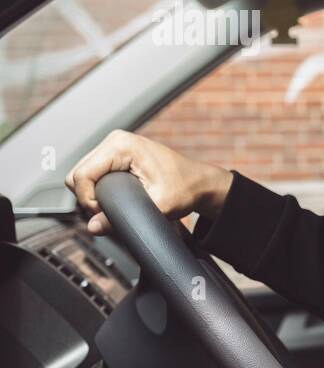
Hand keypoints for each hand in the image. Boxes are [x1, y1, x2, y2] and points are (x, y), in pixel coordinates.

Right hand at [64, 129, 232, 234]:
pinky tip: (115, 197)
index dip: (88, 200)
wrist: (200, 182)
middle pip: (78, 173)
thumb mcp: (158, 206)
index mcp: (122, 145)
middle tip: (111, 212)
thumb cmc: (186, 188)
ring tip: (116, 205)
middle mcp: (115, 140)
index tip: (106, 214)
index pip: (82, 175)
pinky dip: (98, 188)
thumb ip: (122, 218)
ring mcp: (115, 145)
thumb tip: (92, 227)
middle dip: (89, 198)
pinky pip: (93, 173)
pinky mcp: (116, 153)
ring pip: (83, 174)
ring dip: (93, 194)